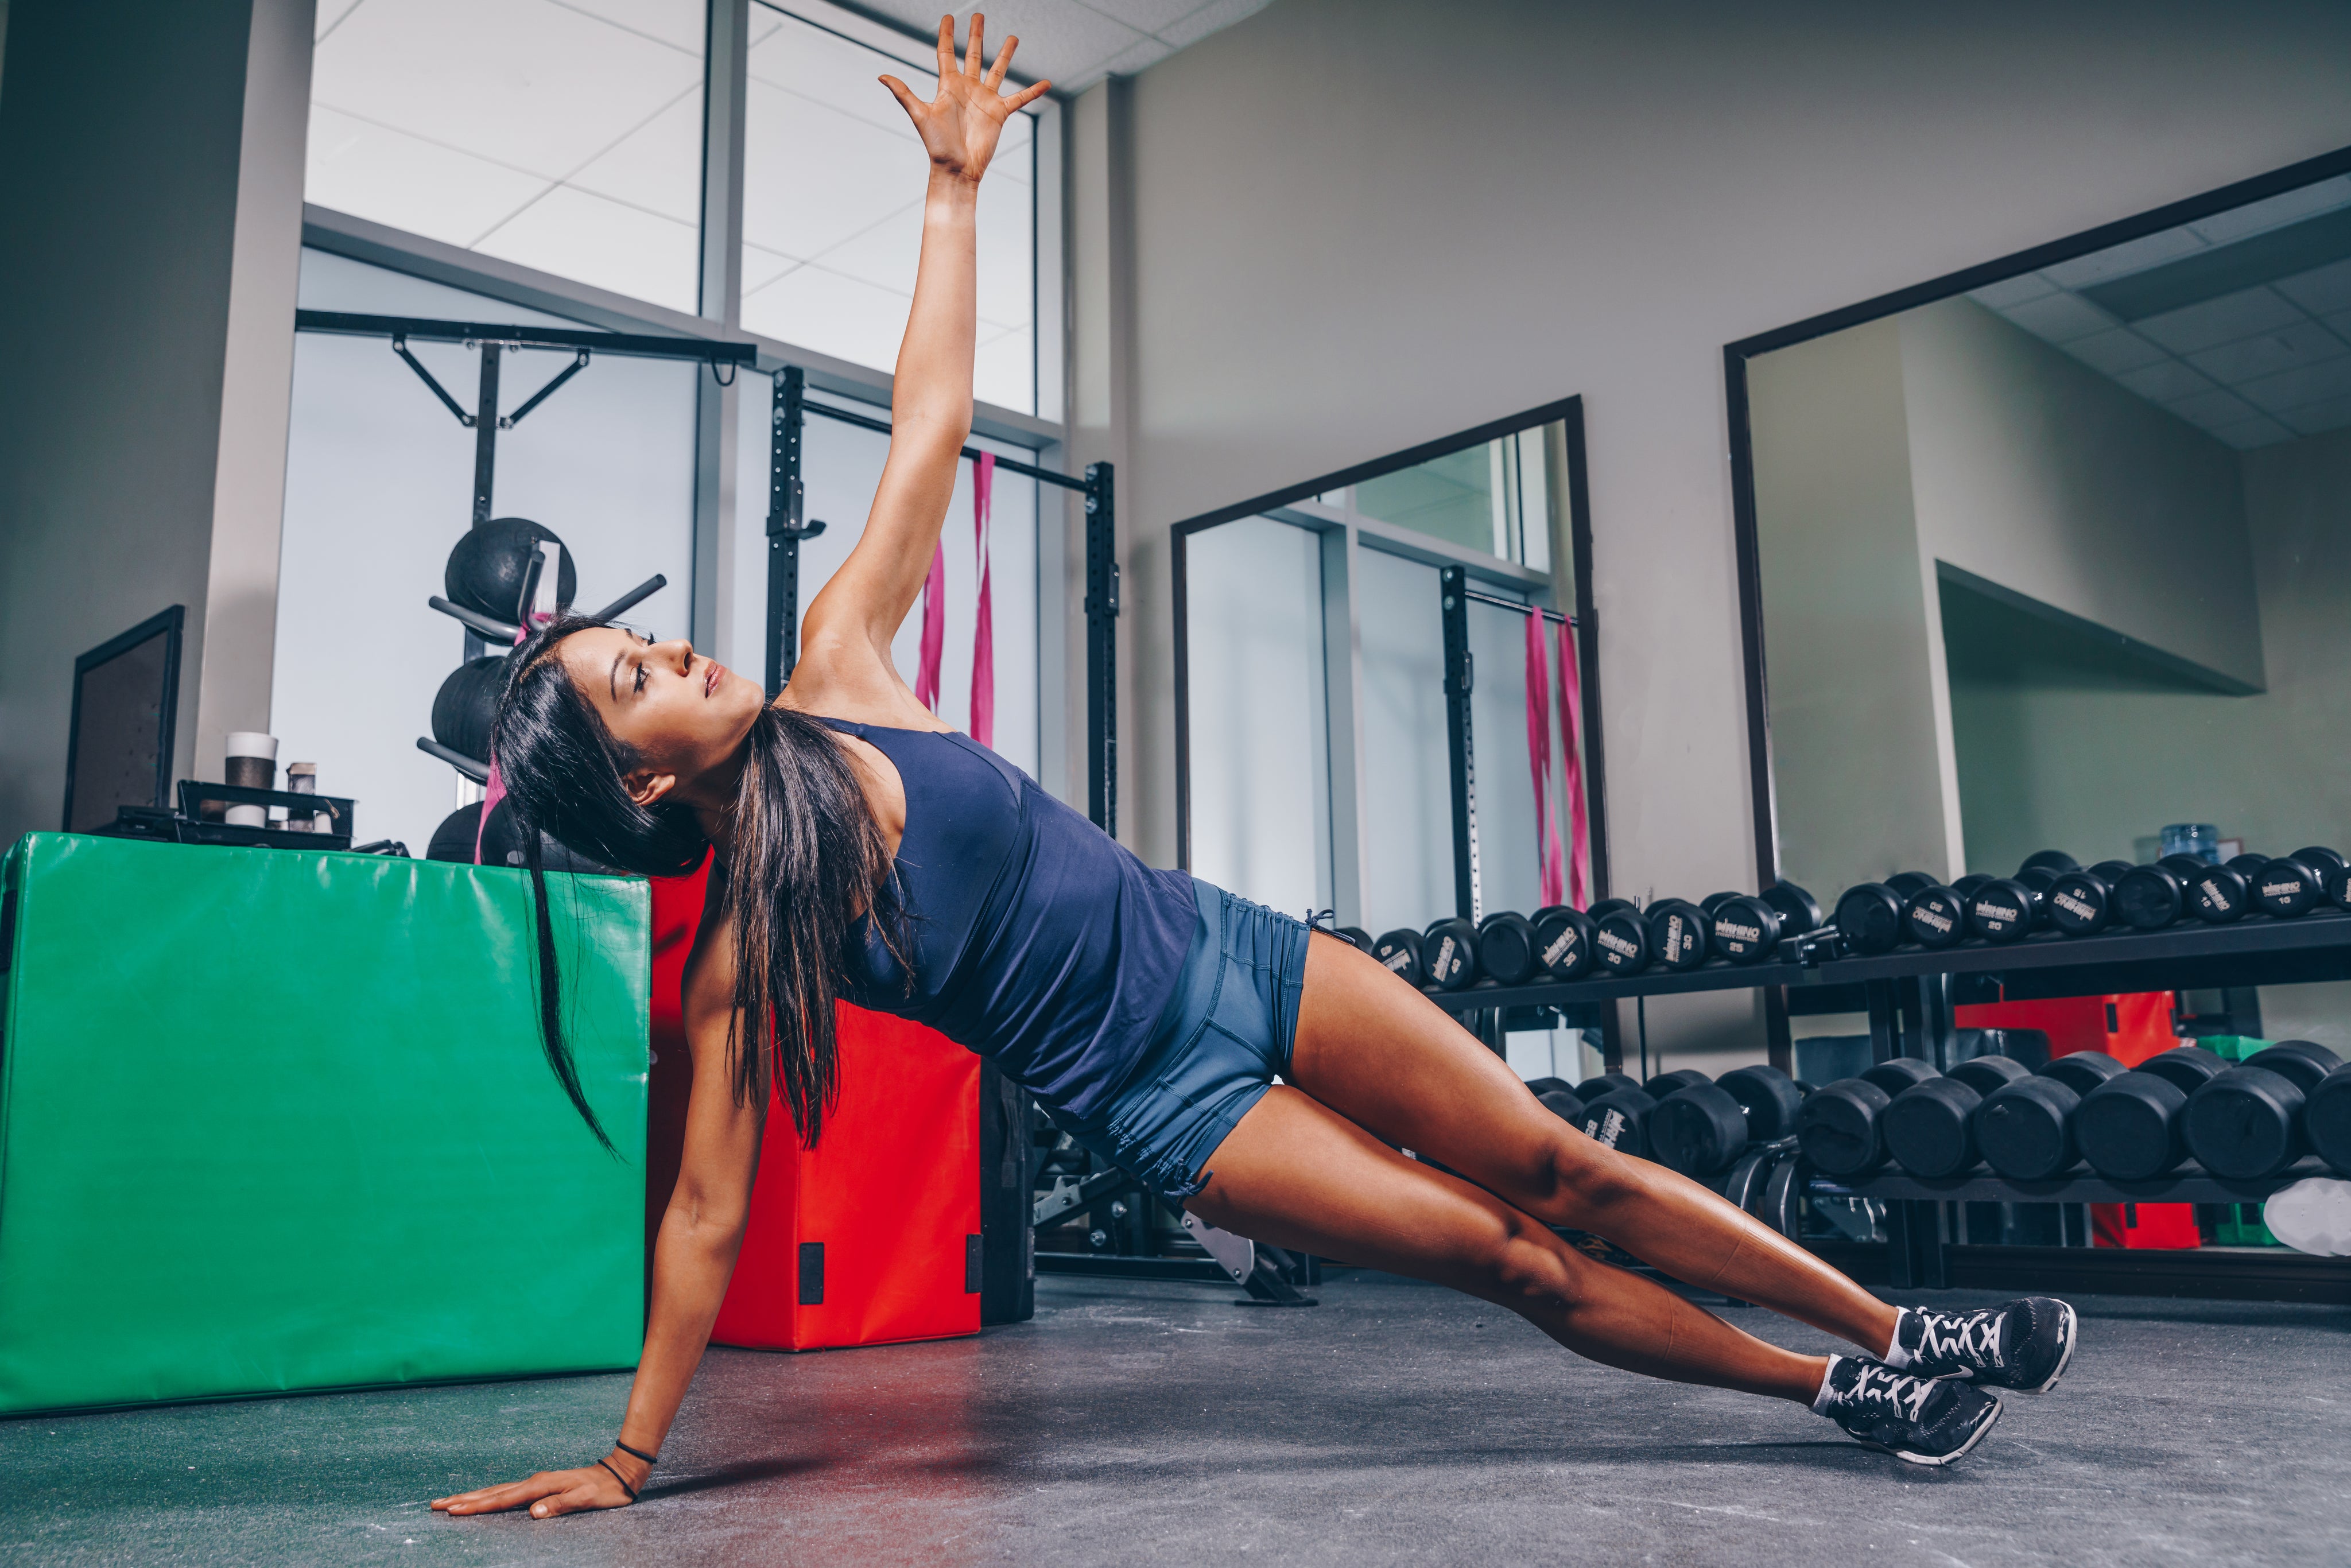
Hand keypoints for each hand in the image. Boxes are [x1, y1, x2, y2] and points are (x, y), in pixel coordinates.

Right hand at [431, 1455, 642, 1518]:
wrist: (619, 1472)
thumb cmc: (605, 1490)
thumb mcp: (588, 1499)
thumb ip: (561, 1506)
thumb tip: (534, 1513)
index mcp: (541, 1485)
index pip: (503, 1499)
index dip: (478, 1507)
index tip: (454, 1511)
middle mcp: (534, 1482)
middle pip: (492, 1493)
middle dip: (464, 1500)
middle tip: (436, 1505)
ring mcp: (535, 1482)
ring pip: (496, 1491)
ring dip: (472, 1497)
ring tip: (448, 1501)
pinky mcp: (539, 1486)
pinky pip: (506, 1492)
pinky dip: (488, 1496)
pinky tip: (481, 1499)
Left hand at [881, 14, 1049, 184]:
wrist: (956, 169)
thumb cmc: (936, 146)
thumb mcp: (920, 115)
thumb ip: (904, 94)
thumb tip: (881, 76)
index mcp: (948, 86)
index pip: (946, 53)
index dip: (946, 35)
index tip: (948, 17)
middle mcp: (967, 89)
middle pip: (972, 54)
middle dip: (975, 35)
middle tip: (978, 16)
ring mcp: (984, 100)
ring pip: (997, 70)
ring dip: (1005, 54)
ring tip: (1013, 38)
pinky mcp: (999, 113)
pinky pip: (1019, 99)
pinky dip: (1032, 91)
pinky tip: (1046, 83)